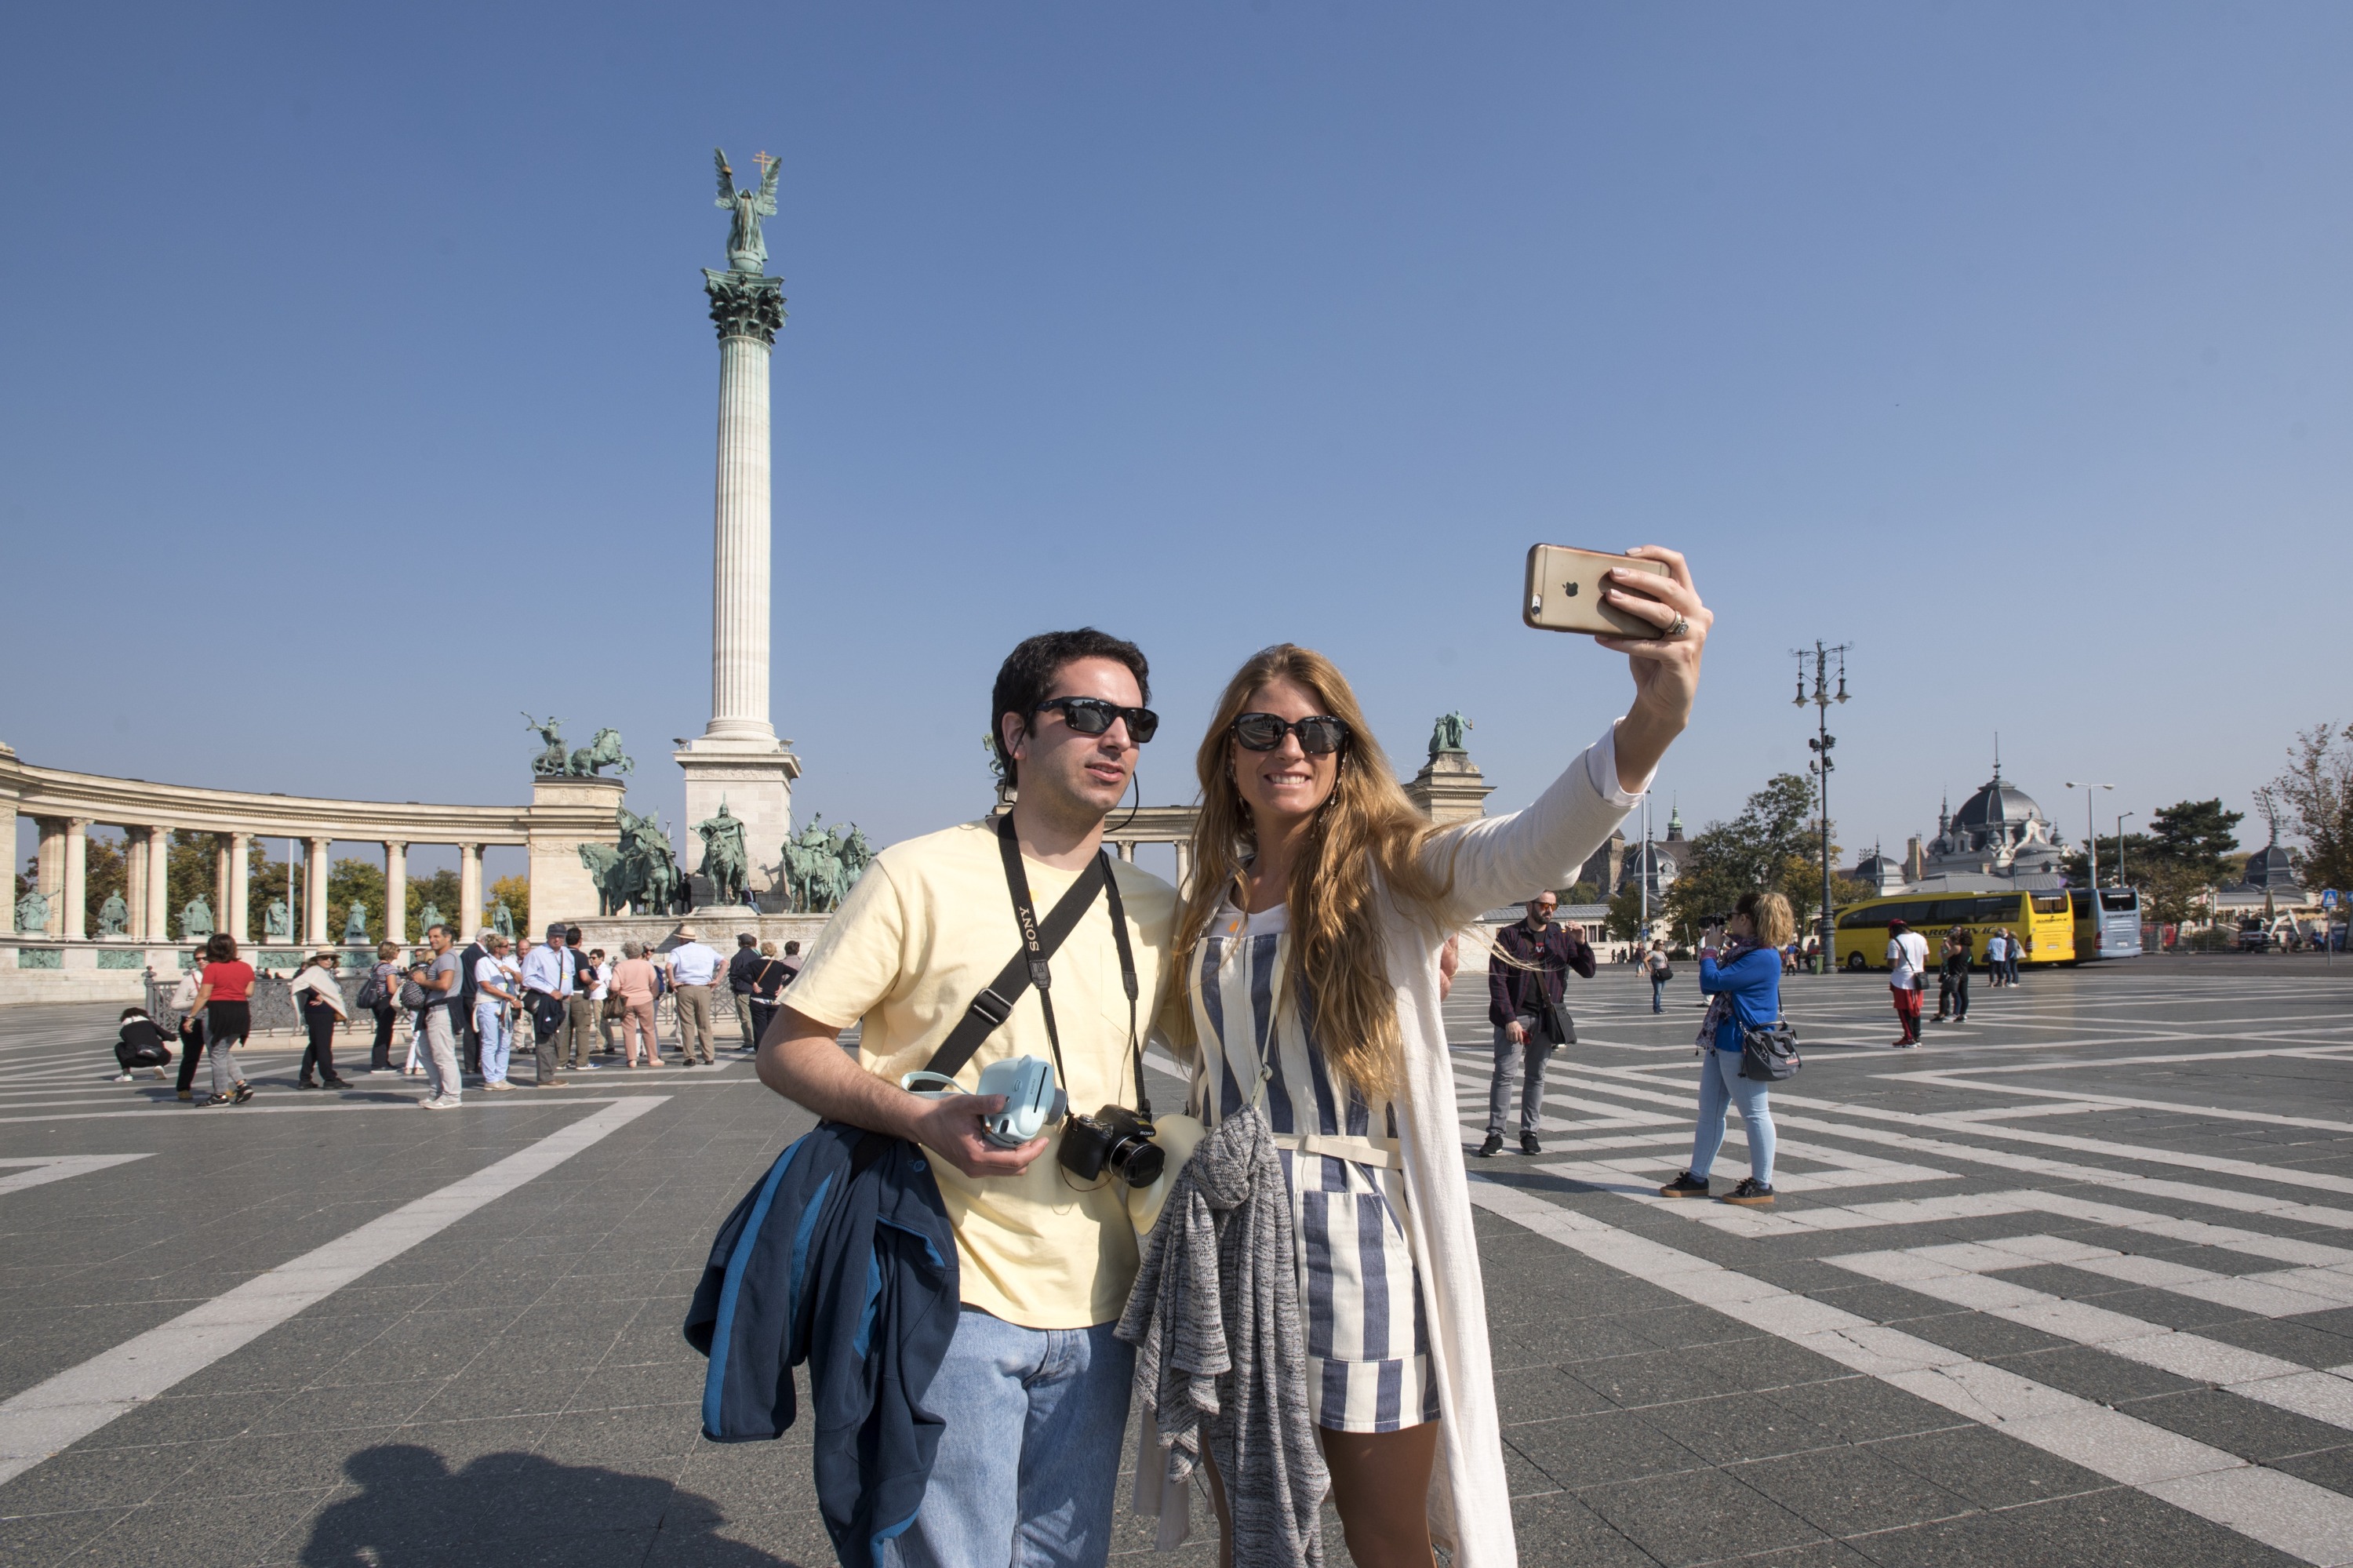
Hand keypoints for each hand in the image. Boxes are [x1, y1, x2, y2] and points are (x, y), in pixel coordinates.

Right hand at [906, 1093, 1049, 1177]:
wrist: (922, 1124)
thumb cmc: (941, 1115)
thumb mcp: (965, 1105)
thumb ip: (987, 1103)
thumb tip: (1005, 1100)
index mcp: (977, 1156)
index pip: (1015, 1161)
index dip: (1034, 1152)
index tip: (1043, 1141)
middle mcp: (976, 1168)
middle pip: (1015, 1169)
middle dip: (1028, 1154)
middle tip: (1034, 1137)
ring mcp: (974, 1170)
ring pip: (1007, 1170)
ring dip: (1018, 1156)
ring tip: (1021, 1137)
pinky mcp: (972, 1167)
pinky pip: (997, 1167)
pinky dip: (1007, 1156)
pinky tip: (1005, 1139)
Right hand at [1506, 1020, 1527, 1043]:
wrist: (1510, 1021)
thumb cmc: (1516, 1025)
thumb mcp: (1520, 1027)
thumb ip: (1522, 1032)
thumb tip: (1524, 1036)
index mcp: (1519, 1031)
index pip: (1520, 1038)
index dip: (1521, 1042)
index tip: (1521, 1043)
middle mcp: (1515, 1032)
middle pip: (1515, 1040)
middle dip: (1516, 1041)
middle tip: (1516, 1040)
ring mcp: (1511, 1032)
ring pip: (1511, 1040)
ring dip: (1512, 1040)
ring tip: (1513, 1039)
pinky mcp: (1507, 1032)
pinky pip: (1508, 1038)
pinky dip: (1509, 1039)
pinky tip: (1510, 1038)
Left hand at [1596, 546, 1712, 789]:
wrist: (1664, 700)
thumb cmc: (1651, 658)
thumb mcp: (1644, 628)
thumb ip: (1636, 608)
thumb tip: (1602, 589)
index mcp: (1690, 601)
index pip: (1678, 566)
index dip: (1656, 554)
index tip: (1629, 553)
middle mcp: (1698, 615)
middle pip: (1669, 587)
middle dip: (1640, 577)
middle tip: (1613, 574)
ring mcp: (1694, 637)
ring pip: (1662, 613)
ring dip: (1633, 604)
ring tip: (1609, 598)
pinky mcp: (1682, 658)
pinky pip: (1650, 646)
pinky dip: (1624, 642)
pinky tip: (1602, 639)